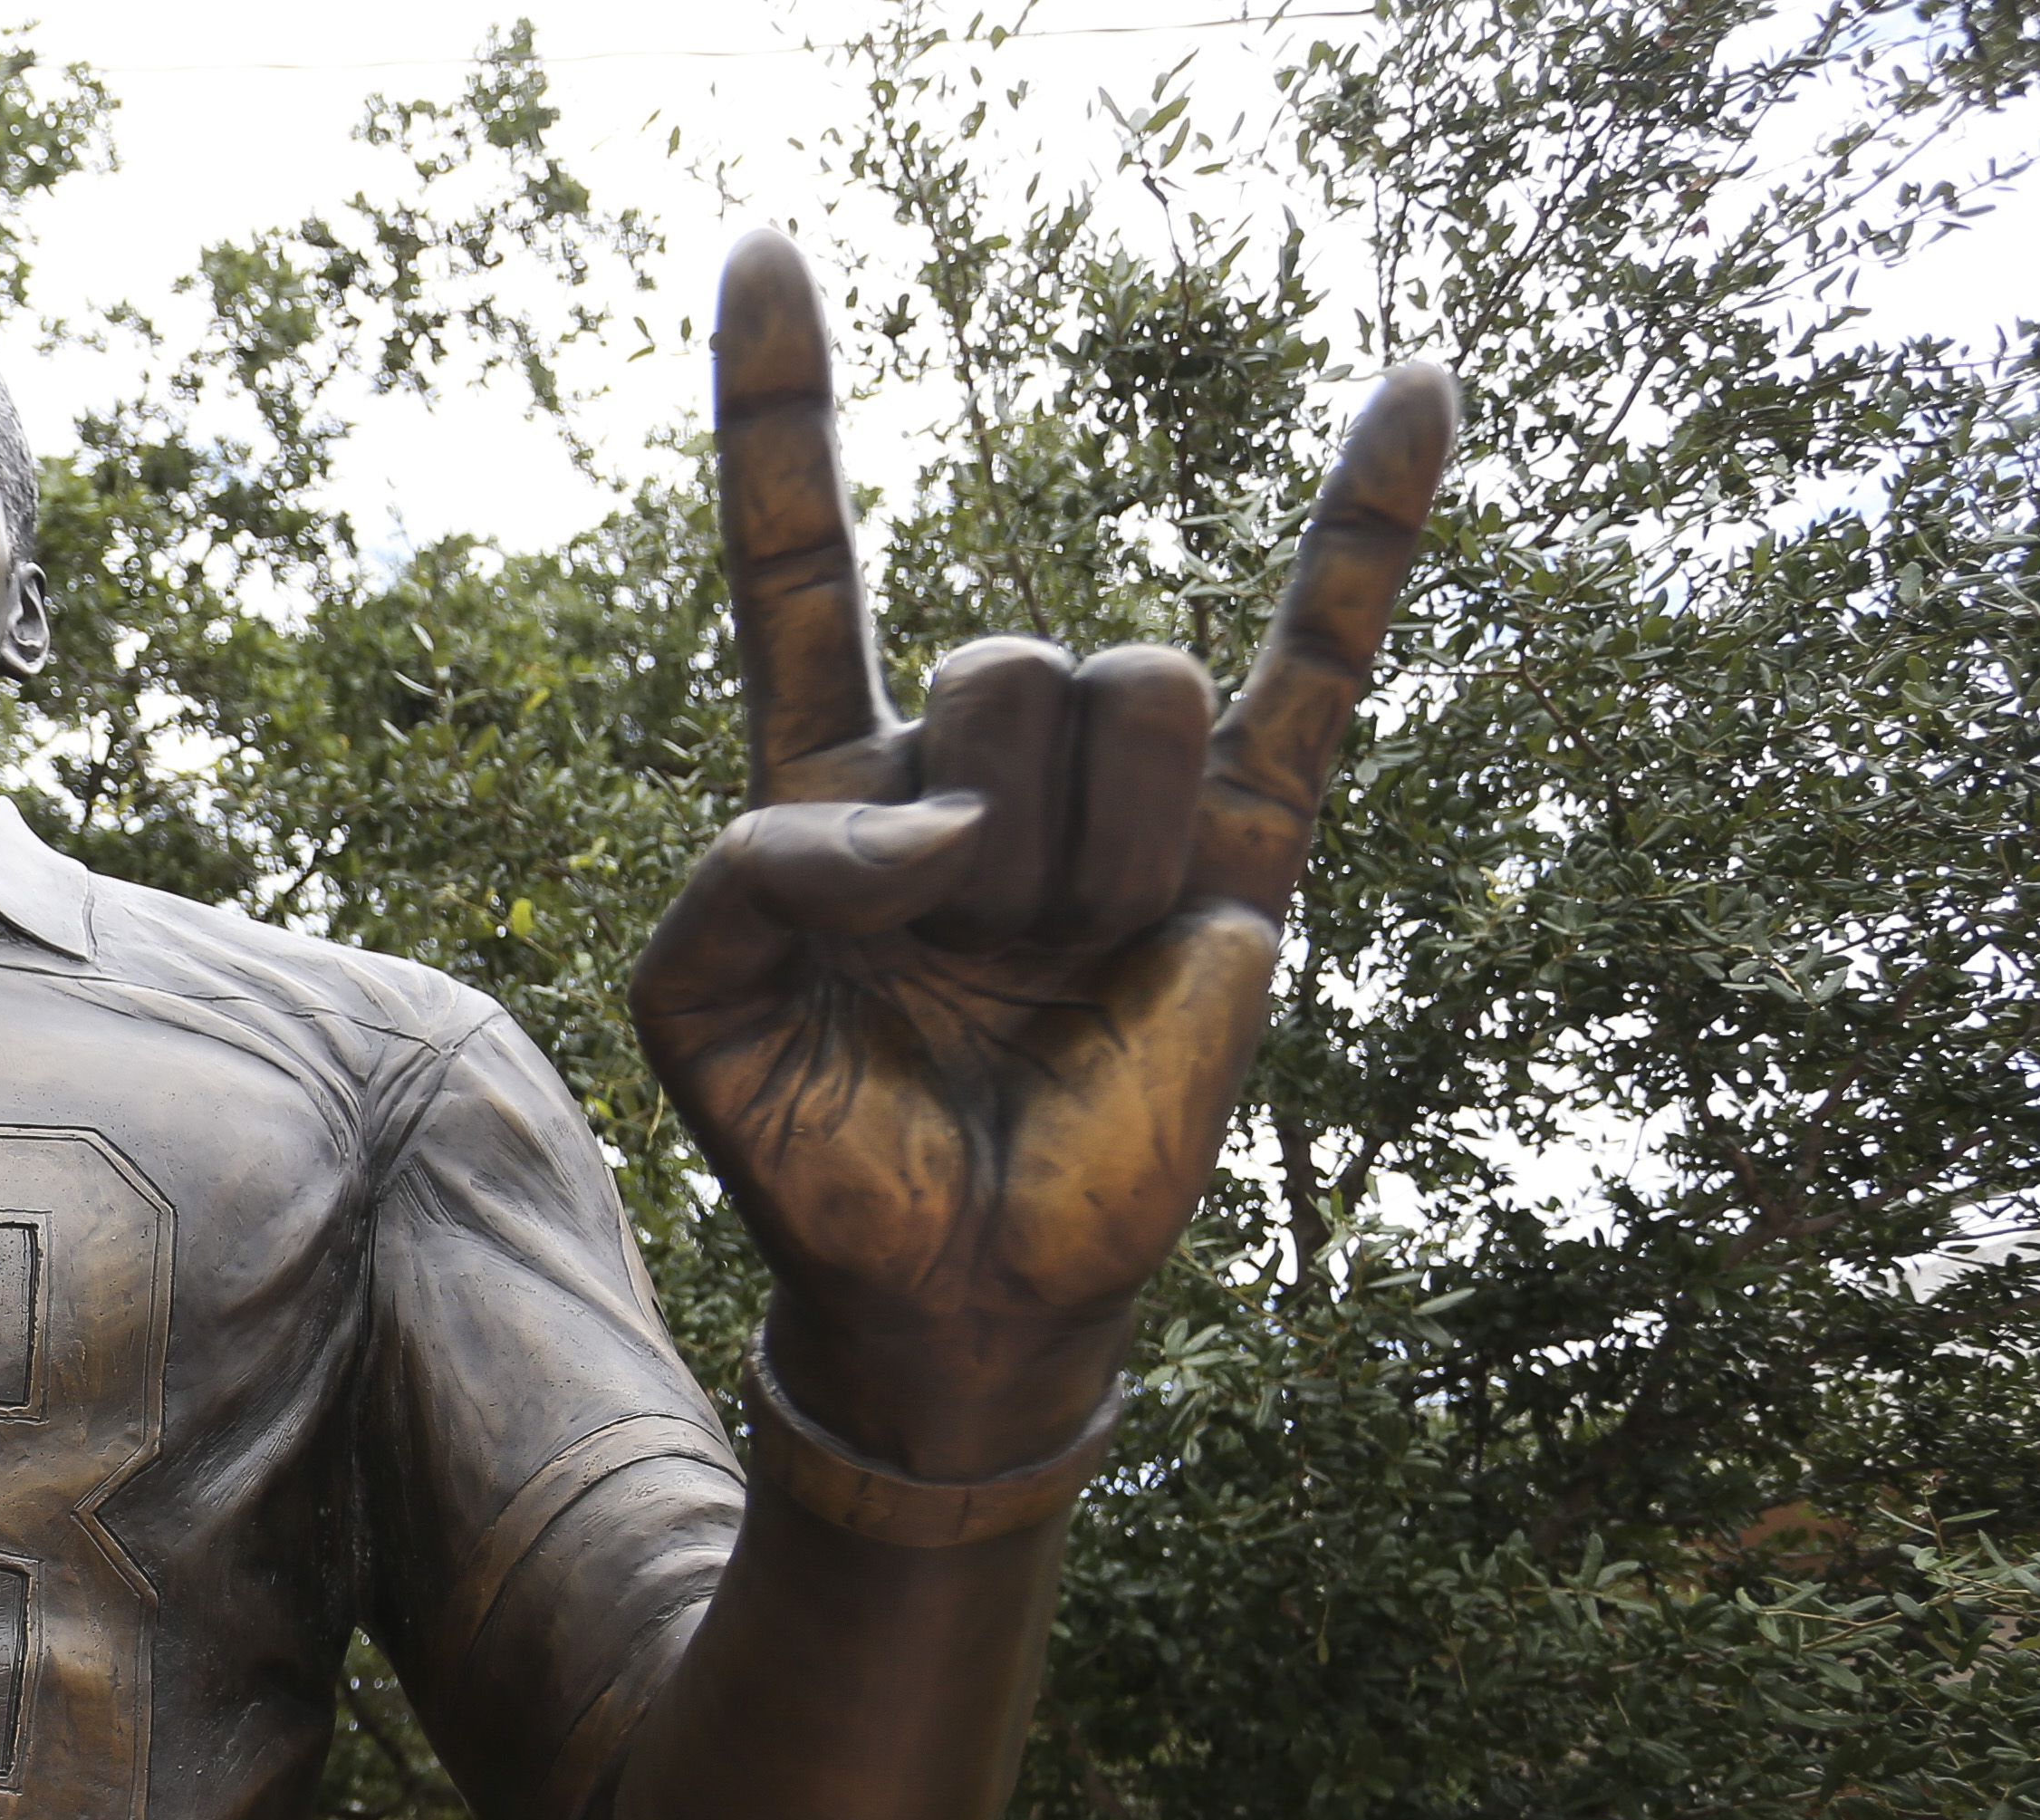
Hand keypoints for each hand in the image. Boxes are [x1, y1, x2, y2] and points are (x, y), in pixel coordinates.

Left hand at [629, 232, 1453, 1474]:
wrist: (949, 1284)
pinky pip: (1324, 668)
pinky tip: (1414, 387)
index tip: (766, 246)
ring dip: (1086, 842)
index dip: (781, 412)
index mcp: (837, 773)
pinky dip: (1371, 531)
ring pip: (1129, 688)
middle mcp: (980, 763)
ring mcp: (1114, 808)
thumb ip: (743, 866)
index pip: (802, 559)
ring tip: (1060, 956)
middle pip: (996, 657)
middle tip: (964, 953)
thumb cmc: (813, 1147)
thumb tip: (935, 813)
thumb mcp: (692, 1008)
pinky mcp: (1241, 862)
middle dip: (977, 815)